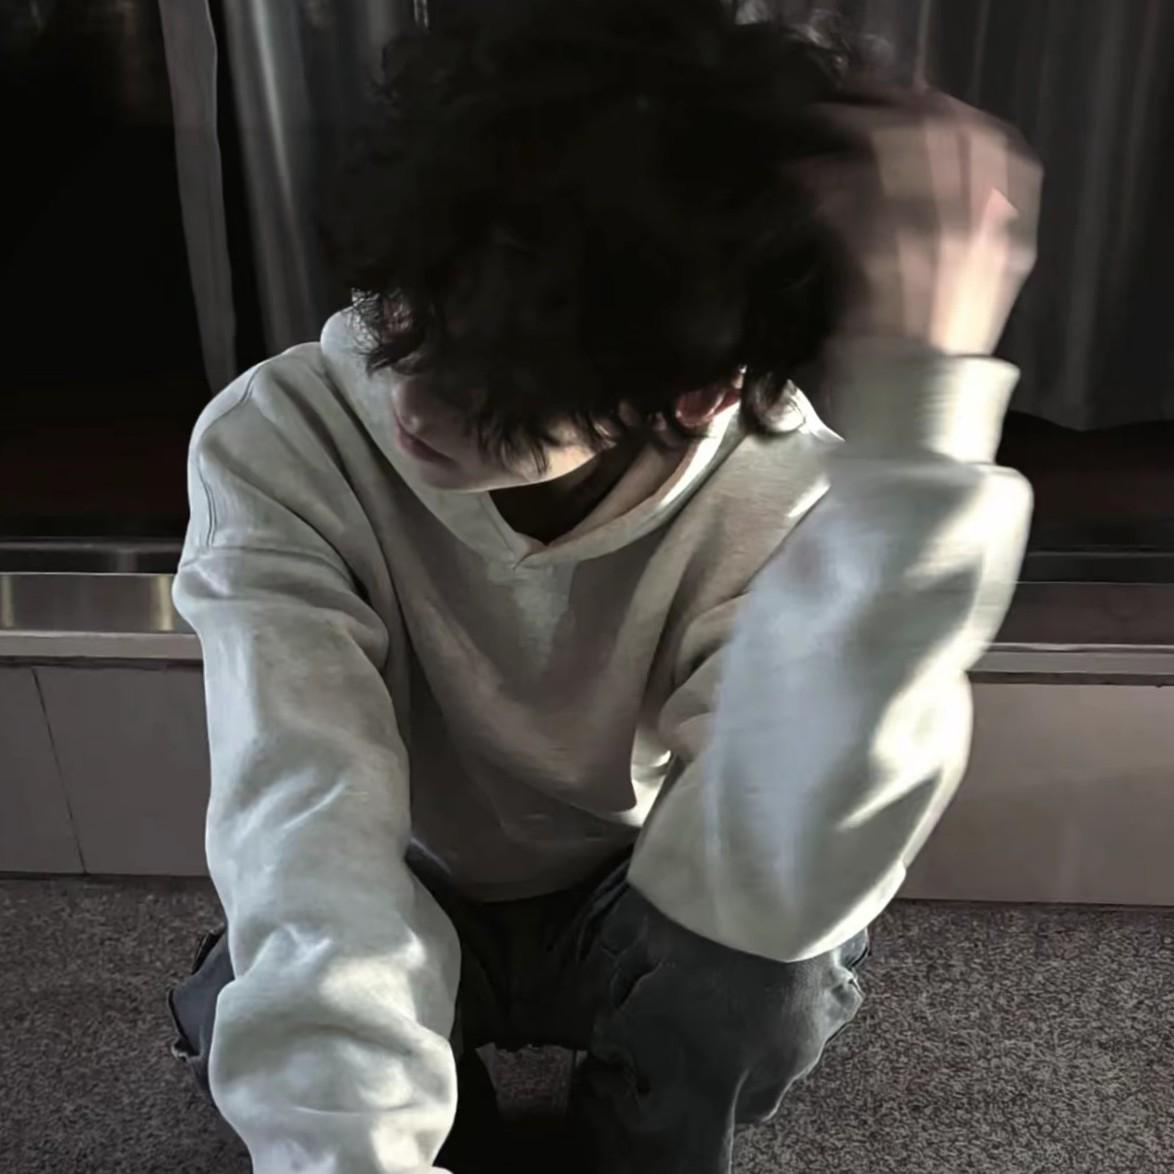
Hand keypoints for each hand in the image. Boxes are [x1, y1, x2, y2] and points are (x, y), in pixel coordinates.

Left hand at [799, 86, 1042, 356]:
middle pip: (946, 137)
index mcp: (1012, 237)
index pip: (997, 146)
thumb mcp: (971, 285)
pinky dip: (822, 184)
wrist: (916, 412)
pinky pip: (851, 203)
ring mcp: (936, 246)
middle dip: (895, 109)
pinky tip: (803, 179)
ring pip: (898, 158)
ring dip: (852, 132)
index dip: (951, 115)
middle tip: (854, 103)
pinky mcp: (884, 266)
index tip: (915, 101)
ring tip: (821, 127)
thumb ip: (964, 225)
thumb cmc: (932, 353)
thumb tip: (921, 163)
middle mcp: (982, 233)